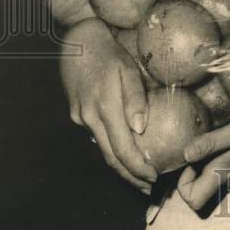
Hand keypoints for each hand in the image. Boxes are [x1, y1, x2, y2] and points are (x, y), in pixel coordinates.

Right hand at [60, 18, 157, 191]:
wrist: (78, 41)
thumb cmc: (110, 53)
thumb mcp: (128, 70)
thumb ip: (136, 99)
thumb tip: (141, 129)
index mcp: (106, 107)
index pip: (123, 149)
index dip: (137, 168)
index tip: (153, 178)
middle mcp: (90, 117)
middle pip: (111, 157)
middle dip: (130, 176)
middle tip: (147, 188)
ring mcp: (80, 116)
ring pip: (102, 148)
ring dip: (120, 165)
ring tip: (138, 176)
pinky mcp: (76, 113)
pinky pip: (96, 134)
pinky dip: (110, 146)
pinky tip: (122, 151)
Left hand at [178, 111, 229, 211]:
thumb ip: (211, 143)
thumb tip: (184, 155)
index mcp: (225, 173)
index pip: (192, 199)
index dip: (182, 180)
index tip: (190, 156)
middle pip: (199, 192)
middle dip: (191, 172)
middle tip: (199, 146)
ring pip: (211, 181)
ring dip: (206, 162)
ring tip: (215, 139)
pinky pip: (224, 172)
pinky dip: (220, 159)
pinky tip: (229, 139)